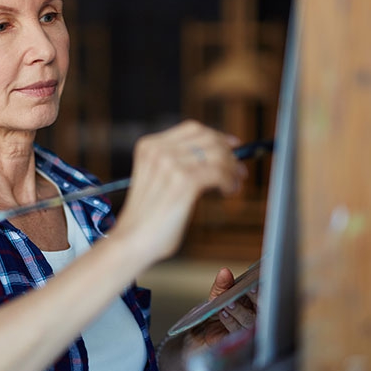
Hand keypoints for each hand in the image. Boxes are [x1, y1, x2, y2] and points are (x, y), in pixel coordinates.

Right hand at [114, 121, 248, 265]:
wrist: (131, 241)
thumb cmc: (146, 219)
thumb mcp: (156, 180)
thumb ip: (176, 164)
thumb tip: (217, 157)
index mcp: (149, 146)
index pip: (192, 129)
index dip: (217, 135)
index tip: (232, 146)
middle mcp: (159, 150)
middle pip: (208, 138)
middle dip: (229, 153)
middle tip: (239, 170)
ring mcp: (171, 163)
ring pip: (217, 154)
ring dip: (231, 169)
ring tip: (234, 184)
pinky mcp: (184, 181)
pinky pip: (219, 172)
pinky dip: (229, 181)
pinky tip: (228, 191)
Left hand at [195, 268, 257, 346]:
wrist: (204, 331)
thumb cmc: (217, 311)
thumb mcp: (218, 295)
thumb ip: (222, 285)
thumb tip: (224, 272)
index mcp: (254, 302)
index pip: (264, 293)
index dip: (262, 288)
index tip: (255, 282)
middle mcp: (255, 315)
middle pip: (261, 307)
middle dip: (255, 297)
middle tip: (248, 289)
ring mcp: (248, 328)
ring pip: (249, 320)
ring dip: (238, 311)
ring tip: (228, 304)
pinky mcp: (238, 340)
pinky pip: (237, 331)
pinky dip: (229, 321)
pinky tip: (223, 314)